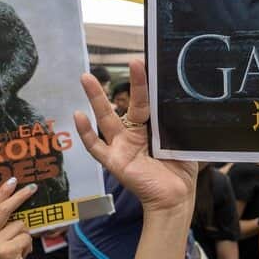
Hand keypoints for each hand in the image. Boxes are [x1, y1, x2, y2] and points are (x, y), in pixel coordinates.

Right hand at [0, 177, 36, 258]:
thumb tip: (14, 207)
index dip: (1, 194)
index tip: (11, 181)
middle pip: (2, 211)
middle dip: (19, 197)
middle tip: (32, 188)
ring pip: (19, 226)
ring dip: (24, 237)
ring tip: (17, 252)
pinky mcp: (6, 251)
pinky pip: (26, 238)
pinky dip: (28, 247)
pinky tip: (20, 258)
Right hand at [75, 59, 196, 214]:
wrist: (175, 197)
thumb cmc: (180, 170)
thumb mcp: (181, 141)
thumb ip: (176, 123)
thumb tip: (181, 100)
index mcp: (151, 127)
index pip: (145, 100)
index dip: (142, 83)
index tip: (140, 61)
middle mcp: (133, 134)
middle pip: (123, 105)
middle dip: (119, 84)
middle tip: (108, 65)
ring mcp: (121, 146)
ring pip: (105, 119)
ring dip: (95, 99)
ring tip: (86, 78)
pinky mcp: (114, 161)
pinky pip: (95, 147)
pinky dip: (85, 133)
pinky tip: (78, 116)